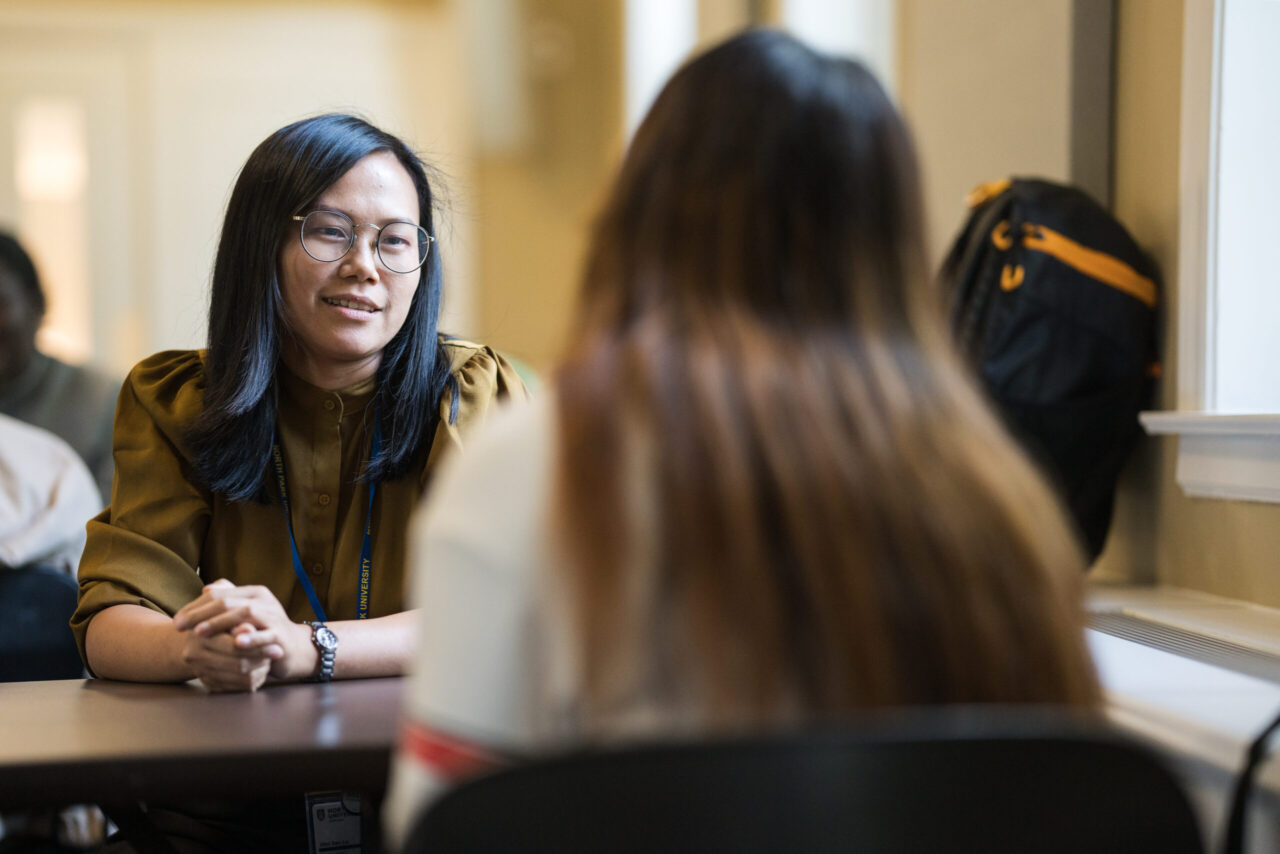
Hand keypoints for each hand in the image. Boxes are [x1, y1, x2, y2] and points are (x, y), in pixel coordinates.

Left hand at [173, 579, 316, 685]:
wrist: (294, 648)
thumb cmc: (264, 630)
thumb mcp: (247, 612)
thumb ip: (228, 600)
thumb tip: (206, 589)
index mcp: (253, 592)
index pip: (218, 594)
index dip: (194, 607)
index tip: (176, 622)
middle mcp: (263, 600)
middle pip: (227, 602)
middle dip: (200, 614)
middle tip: (180, 627)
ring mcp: (273, 616)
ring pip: (245, 613)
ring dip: (220, 623)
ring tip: (199, 633)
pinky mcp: (280, 635)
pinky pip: (264, 635)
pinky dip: (250, 637)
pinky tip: (236, 642)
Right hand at [177, 624, 274, 691]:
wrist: (200, 638)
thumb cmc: (218, 621)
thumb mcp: (228, 617)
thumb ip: (239, 621)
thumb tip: (249, 628)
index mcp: (199, 637)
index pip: (235, 647)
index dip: (258, 648)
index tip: (278, 647)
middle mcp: (195, 657)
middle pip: (239, 665)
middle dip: (262, 659)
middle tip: (278, 653)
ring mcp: (200, 672)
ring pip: (240, 679)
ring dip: (259, 670)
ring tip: (269, 661)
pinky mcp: (208, 684)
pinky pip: (236, 688)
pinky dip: (252, 680)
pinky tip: (260, 671)